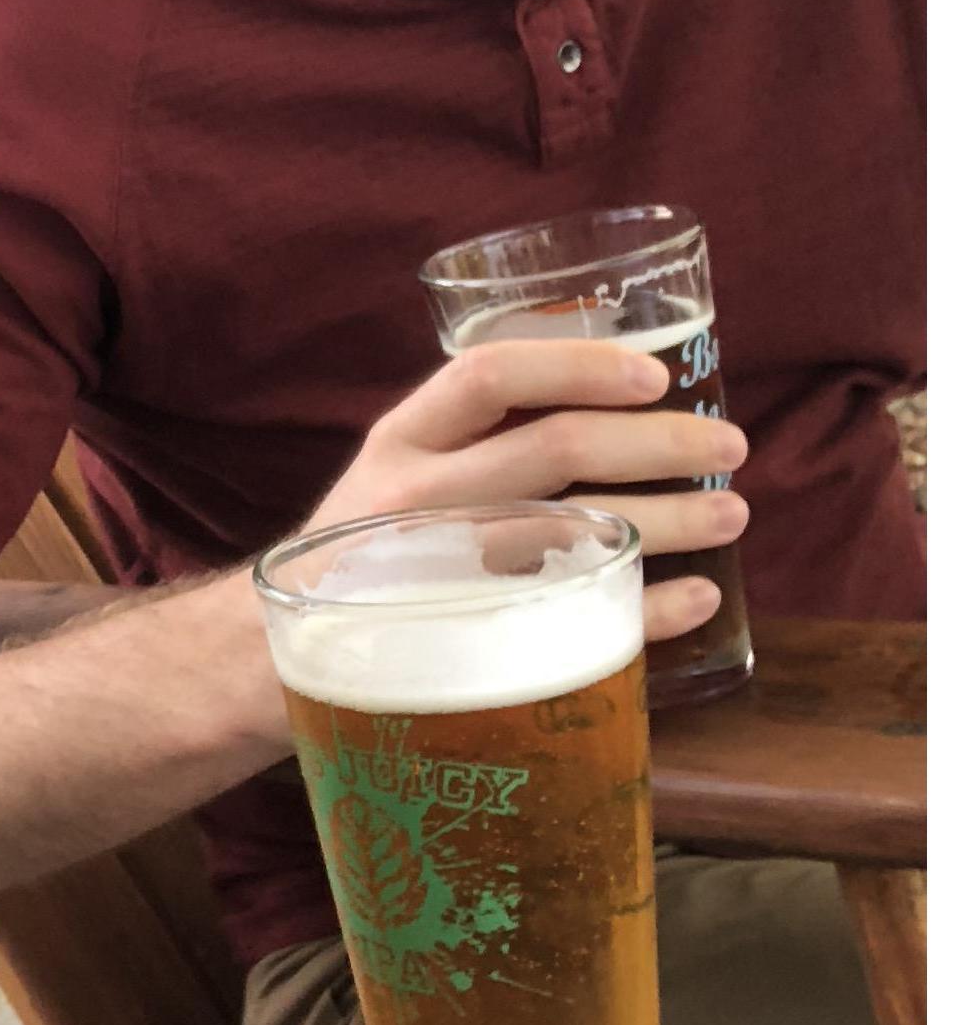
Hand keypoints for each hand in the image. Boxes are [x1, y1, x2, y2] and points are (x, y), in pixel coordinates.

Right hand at [308, 341, 749, 649]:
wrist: (291, 658)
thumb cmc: (370, 547)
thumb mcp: (394, 467)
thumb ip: (467, 430)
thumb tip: (590, 374)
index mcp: (401, 441)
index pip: (490, 375)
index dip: (578, 366)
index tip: (654, 374)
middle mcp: (424, 501)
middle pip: (556, 449)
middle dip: (658, 442)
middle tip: (729, 445)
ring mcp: (454, 577)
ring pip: (582, 532)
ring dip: (674, 519)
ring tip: (734, 513)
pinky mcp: (481, 648)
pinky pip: (586, 622)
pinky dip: (653, 609)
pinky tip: (701, 597)